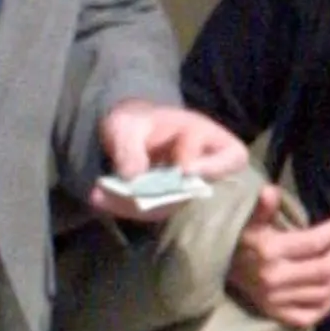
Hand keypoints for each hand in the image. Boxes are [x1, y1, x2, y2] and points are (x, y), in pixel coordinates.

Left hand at [92, 99, 248, 217]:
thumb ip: (130, 146)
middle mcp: (201, 168)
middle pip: (198, 190)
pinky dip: (124, 206)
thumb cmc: (138, 121)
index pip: (231, 156)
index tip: (186, 169)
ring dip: (136, 204)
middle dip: (167, 195)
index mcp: (206, 137)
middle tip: (134, 193)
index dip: (215, 166)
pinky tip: (97, 197)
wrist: (129, 131)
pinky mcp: (165, 202)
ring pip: (170, 204)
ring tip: (99, 194)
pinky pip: (150, 210)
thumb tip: (133, 176)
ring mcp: (184, 189)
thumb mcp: (129, 124)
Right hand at [225, 185, 329, 330]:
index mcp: (269, 252)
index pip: (313, 244)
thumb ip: (262, 208)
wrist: (216, 270)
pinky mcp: (275, 315)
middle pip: (323, 269)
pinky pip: (307, 317)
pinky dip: (325, 307)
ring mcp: (276, 301)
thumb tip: (270, 190)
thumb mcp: (248, 221)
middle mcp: (274, 279)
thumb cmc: (239, 241)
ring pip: (321, 292)